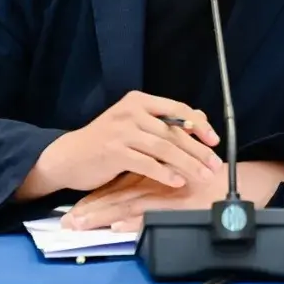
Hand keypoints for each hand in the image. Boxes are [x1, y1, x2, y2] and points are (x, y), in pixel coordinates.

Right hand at [27, 91, 223, 195]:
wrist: (69, 156)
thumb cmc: (105, 142)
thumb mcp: (134, 125)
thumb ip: (163, 122)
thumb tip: (199, 118)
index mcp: (138, 101)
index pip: (177, 109)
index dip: (199, 125)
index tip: (214, 140)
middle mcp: (131, 112)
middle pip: (173, 131)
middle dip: (198, 150)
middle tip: (214, 165)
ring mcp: (122, 131)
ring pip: (164, 148)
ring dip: (187, 163)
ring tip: (202, 176)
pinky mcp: (114, 152)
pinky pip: (147, 163)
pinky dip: (165, 173)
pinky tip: (177, 182)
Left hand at [63, 161, 283, 231]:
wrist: (237, 182)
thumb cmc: (207, 175)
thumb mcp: (180, 167)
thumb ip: (160, 167)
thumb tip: (143, 172)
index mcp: (150, 173)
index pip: (116, 185)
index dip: (94, 197)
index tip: (72, 209)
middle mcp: (155, 184)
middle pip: (116, 196)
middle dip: (90, 209)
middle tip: (68, 222)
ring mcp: (164, 195)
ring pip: (127, 206)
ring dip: (102, 216)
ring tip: (80, 225)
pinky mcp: (176, 205)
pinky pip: (152, 213)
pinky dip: (134, 220)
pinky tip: (117, 225)